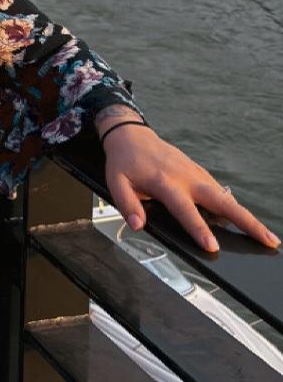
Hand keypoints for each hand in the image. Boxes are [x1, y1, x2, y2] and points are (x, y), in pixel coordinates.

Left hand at [101, 126, 278, 252]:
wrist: (131, 135)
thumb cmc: (123, 161)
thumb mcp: (114, 182)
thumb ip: (127, 204)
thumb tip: (138, 225)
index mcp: (164, 182)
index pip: (184, 209)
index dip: (198, 228)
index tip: (212, 246)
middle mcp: (185, 177)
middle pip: (221, 201)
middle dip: (246, 222)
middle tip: (268, 241)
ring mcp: (195, 173)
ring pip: (225, 197)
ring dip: (246, 216)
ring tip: (267, 238)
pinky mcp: (199, 172)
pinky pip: (219, 191)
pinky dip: (234, 206)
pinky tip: (245, 221)